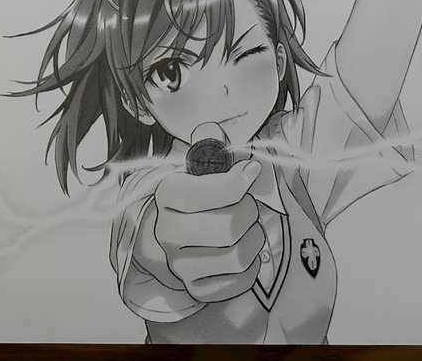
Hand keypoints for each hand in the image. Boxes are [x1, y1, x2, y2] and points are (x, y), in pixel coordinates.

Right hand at [154, 160, 264, 302]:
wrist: (179, 232)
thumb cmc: (200, 195)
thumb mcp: (201, 167)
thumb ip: (212, 147)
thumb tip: (217, 132)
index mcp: (167, 196)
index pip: (200, 194)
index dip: (234, 182)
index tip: (252, 171)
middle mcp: (167, 233)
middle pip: (227, 226)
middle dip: (249, 211)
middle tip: (249, 205)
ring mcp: (180, 265)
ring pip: (237, 256)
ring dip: (254, 238)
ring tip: (250, 228)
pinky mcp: (197, 288)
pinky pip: (239, 282)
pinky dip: (252, 266)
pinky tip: (245, 250)